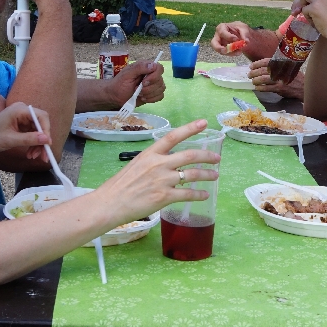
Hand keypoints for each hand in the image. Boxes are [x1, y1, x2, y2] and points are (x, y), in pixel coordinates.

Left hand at [0, 102, 51, 162]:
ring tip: (33, 157)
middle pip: (41, 125)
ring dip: (37, 145)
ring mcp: (22, 118)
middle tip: (44, 156)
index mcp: (20, 109)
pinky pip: (32, 134)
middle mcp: (23, 111)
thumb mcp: (10, 140)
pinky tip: (30, 153)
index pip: (41, 116)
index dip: (46, 130)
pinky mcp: (21, 125)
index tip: (48, 145)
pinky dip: (32, 144)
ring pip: (38, 131)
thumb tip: (47, 140)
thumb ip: (29, 139)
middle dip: (42, 141)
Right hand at [93, 120, 219, 226]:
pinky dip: (199, 194)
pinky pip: (187, 194)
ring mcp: (162, 180)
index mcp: (150, 153)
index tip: (204, 123)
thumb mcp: (136, 165)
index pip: (173, 136)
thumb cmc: (120, 185)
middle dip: (207, 156)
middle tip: (217, 158)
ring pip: (192, 175)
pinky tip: (205, 195)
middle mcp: (158, 164)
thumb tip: (168, 162)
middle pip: (189, 155)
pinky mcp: (164, 197)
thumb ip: (153, 162)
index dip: (190, 128)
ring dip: (207, 175)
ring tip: (215, 175)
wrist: (110, 203)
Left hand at [107, 59, 165, 107]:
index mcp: (146, 67)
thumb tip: (153, 65)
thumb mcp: (127, 74)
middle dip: (149, 88)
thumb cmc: (119, 84)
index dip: (154, 76)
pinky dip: (152, 99)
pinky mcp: (153, 94)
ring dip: (150, 94)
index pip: (159, 68)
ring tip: (139, 94)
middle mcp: (151, 75)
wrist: (115, 96)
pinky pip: (160, 96)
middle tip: (137, 89)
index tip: (144, 82)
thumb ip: (139, 68)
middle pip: (160, 80)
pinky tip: (143, 98)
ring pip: (161, 89)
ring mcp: (153, 85)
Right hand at [211, 22, 251, 54]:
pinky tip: (239, 52)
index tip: (237, 39)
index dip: (228, 36)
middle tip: (226, 51)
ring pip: (221, 51)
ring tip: (239, 51)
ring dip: (230, 52)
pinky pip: (226, 54)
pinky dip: (232, 54)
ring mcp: (220, 44)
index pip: (222, 32)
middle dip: (219, 48)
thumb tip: (246, 41)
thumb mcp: (244, 28)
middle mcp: (218, 36)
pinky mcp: (223, 50)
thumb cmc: (240, 29)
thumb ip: (245, 34)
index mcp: (221, 27)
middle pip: (214, 43)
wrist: (241, 34)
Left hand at [246, 58, 304, 97]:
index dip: (257, 63)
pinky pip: (267, 88)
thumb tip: (262, 67)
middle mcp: (280, 70)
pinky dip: (260, 88)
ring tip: (253, 81)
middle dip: (254, 72)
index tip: (251, 66)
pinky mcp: (280, 88)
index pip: (266, 61)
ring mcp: (279, 80)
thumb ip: (277, 66)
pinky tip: (257, 88)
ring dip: (255, 80)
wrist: (304, 86)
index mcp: (281, 63)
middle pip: (262, 70)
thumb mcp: (287, 67)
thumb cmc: (294, 76)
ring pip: (263, 79)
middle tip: (249, 75)